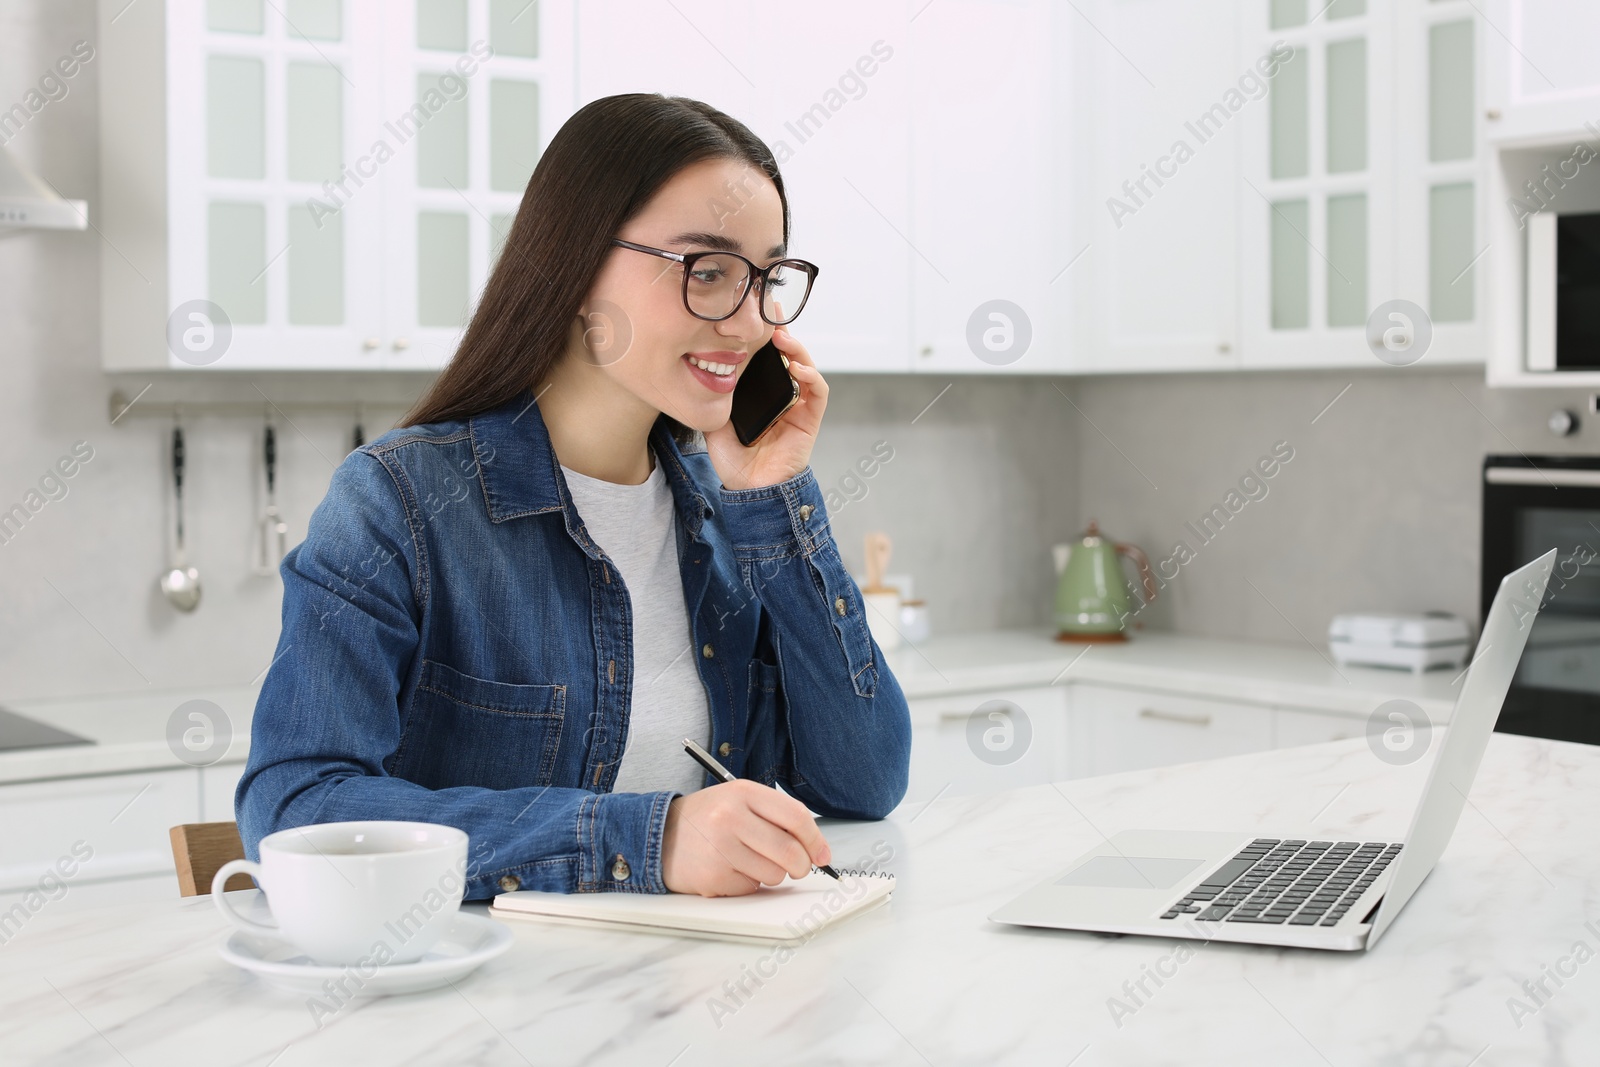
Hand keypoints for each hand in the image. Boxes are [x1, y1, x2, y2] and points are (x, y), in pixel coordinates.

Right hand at [660, 779, 832, 895]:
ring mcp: (721, 848)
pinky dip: (748, 883)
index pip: (796, 816)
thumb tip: (813, 848)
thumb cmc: (706, 819)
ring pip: (774, 874)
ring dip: (771, 874)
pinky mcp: (713, 876)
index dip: (816, 840)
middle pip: (790, 851)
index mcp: (743, 793)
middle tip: (798, 867)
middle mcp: (731, 817)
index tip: (823, 855)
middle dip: (801, 865)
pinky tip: (729, 869)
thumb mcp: (738, 801)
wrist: (659, 835)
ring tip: (748, 860)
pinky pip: (751, 888)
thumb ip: (774, 816)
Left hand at [705, 308, 827, 490]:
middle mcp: (782, 395)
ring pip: (806, 368)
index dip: (763, 335)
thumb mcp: (714, 421)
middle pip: (788, 356)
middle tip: (771, 313)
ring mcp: (798, 406)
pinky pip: (817, 392)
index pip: (766, 357)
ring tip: (782, 337)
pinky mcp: (810, 420)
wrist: (749, 490)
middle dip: (782, 332)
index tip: (753, 311)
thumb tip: (701, 370)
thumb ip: (714, 398)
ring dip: (797, 349)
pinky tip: (796, 367)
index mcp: (761, 393)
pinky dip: (810, 377)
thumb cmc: (734, 460)